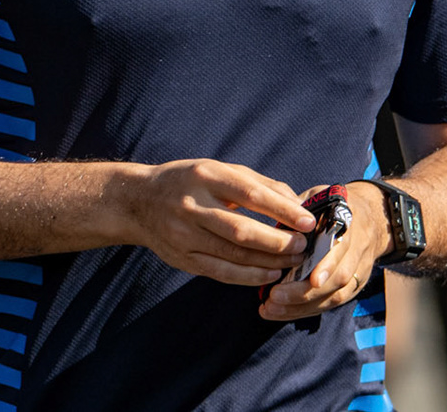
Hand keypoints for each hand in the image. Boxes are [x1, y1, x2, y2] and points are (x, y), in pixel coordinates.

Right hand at [128, 159, 313, 285]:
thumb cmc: (191, 181)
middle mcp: (193, 206)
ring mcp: (184, 235)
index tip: (308, 221)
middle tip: (302, 246)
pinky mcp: (181, 259)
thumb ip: (259, 184)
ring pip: (232, 254)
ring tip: (292, 262)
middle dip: (277, 241)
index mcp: (207, 176)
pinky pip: (219, 272)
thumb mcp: (220, 170)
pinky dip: (247, 276)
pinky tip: (268, 276)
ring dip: (267, 262)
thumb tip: (296, 204)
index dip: (282, 210)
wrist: (138, 202)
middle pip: (241, 230)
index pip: (251, 195)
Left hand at [258, 181, 390, 321]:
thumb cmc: (336, 205)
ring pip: (336, 295)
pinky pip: (333, 302)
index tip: (310, 279)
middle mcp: (359, 247)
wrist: (375, 216)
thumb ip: (299, 209)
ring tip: (271, 308)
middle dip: (304, 292)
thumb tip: (273, 228)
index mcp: (349, 221)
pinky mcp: (354, 285)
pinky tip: (283, 311)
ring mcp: (359, 269)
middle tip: (273, 296)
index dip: (328, 265)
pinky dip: (307, 310)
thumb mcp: (319, 196)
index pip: (342, 246)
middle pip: (338, 277)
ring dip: (302, 306)